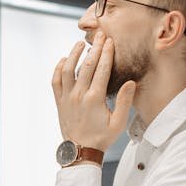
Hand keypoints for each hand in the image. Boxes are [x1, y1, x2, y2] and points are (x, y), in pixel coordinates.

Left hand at [51, 31, 135, 152]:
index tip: (110, 41)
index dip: (106, 53)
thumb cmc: (101, 138)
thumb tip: (131, 82)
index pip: (101, 69)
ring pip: (67, 70)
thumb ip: (124, 101)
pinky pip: (55, 81)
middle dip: (94, 48)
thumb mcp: (118, 123)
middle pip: (86, 65)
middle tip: (100, 35)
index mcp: (95, 99)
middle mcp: (79, 95)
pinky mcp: (59, 101)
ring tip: (81, 43)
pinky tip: (64, 60)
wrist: (80, 151)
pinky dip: (58, 68)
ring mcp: (66, 98)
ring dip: (74, 54)